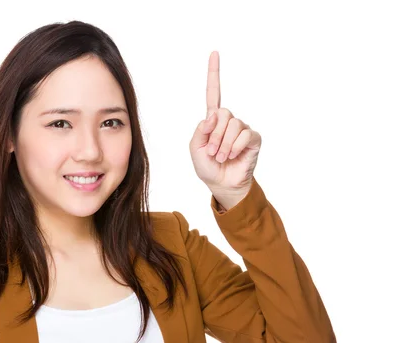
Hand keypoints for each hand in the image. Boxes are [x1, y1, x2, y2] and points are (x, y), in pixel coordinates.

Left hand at [189, 51, 261, 193]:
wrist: (221, 184)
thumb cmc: (207, 166)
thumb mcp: (195, 148)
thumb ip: (200, 130)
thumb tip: (213, 116)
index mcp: (213, 121)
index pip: (214, 93)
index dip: (214, 73)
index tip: (214, 53)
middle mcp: (228, 121)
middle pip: (222, 113)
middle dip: (215, 135)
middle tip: (212, 152)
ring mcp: (242, 129)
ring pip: (233, 125)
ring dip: (223, 144)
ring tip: (221, 157)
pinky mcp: (253, 138)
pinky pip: (244, 134)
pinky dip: (235, 146)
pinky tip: (232, 155)